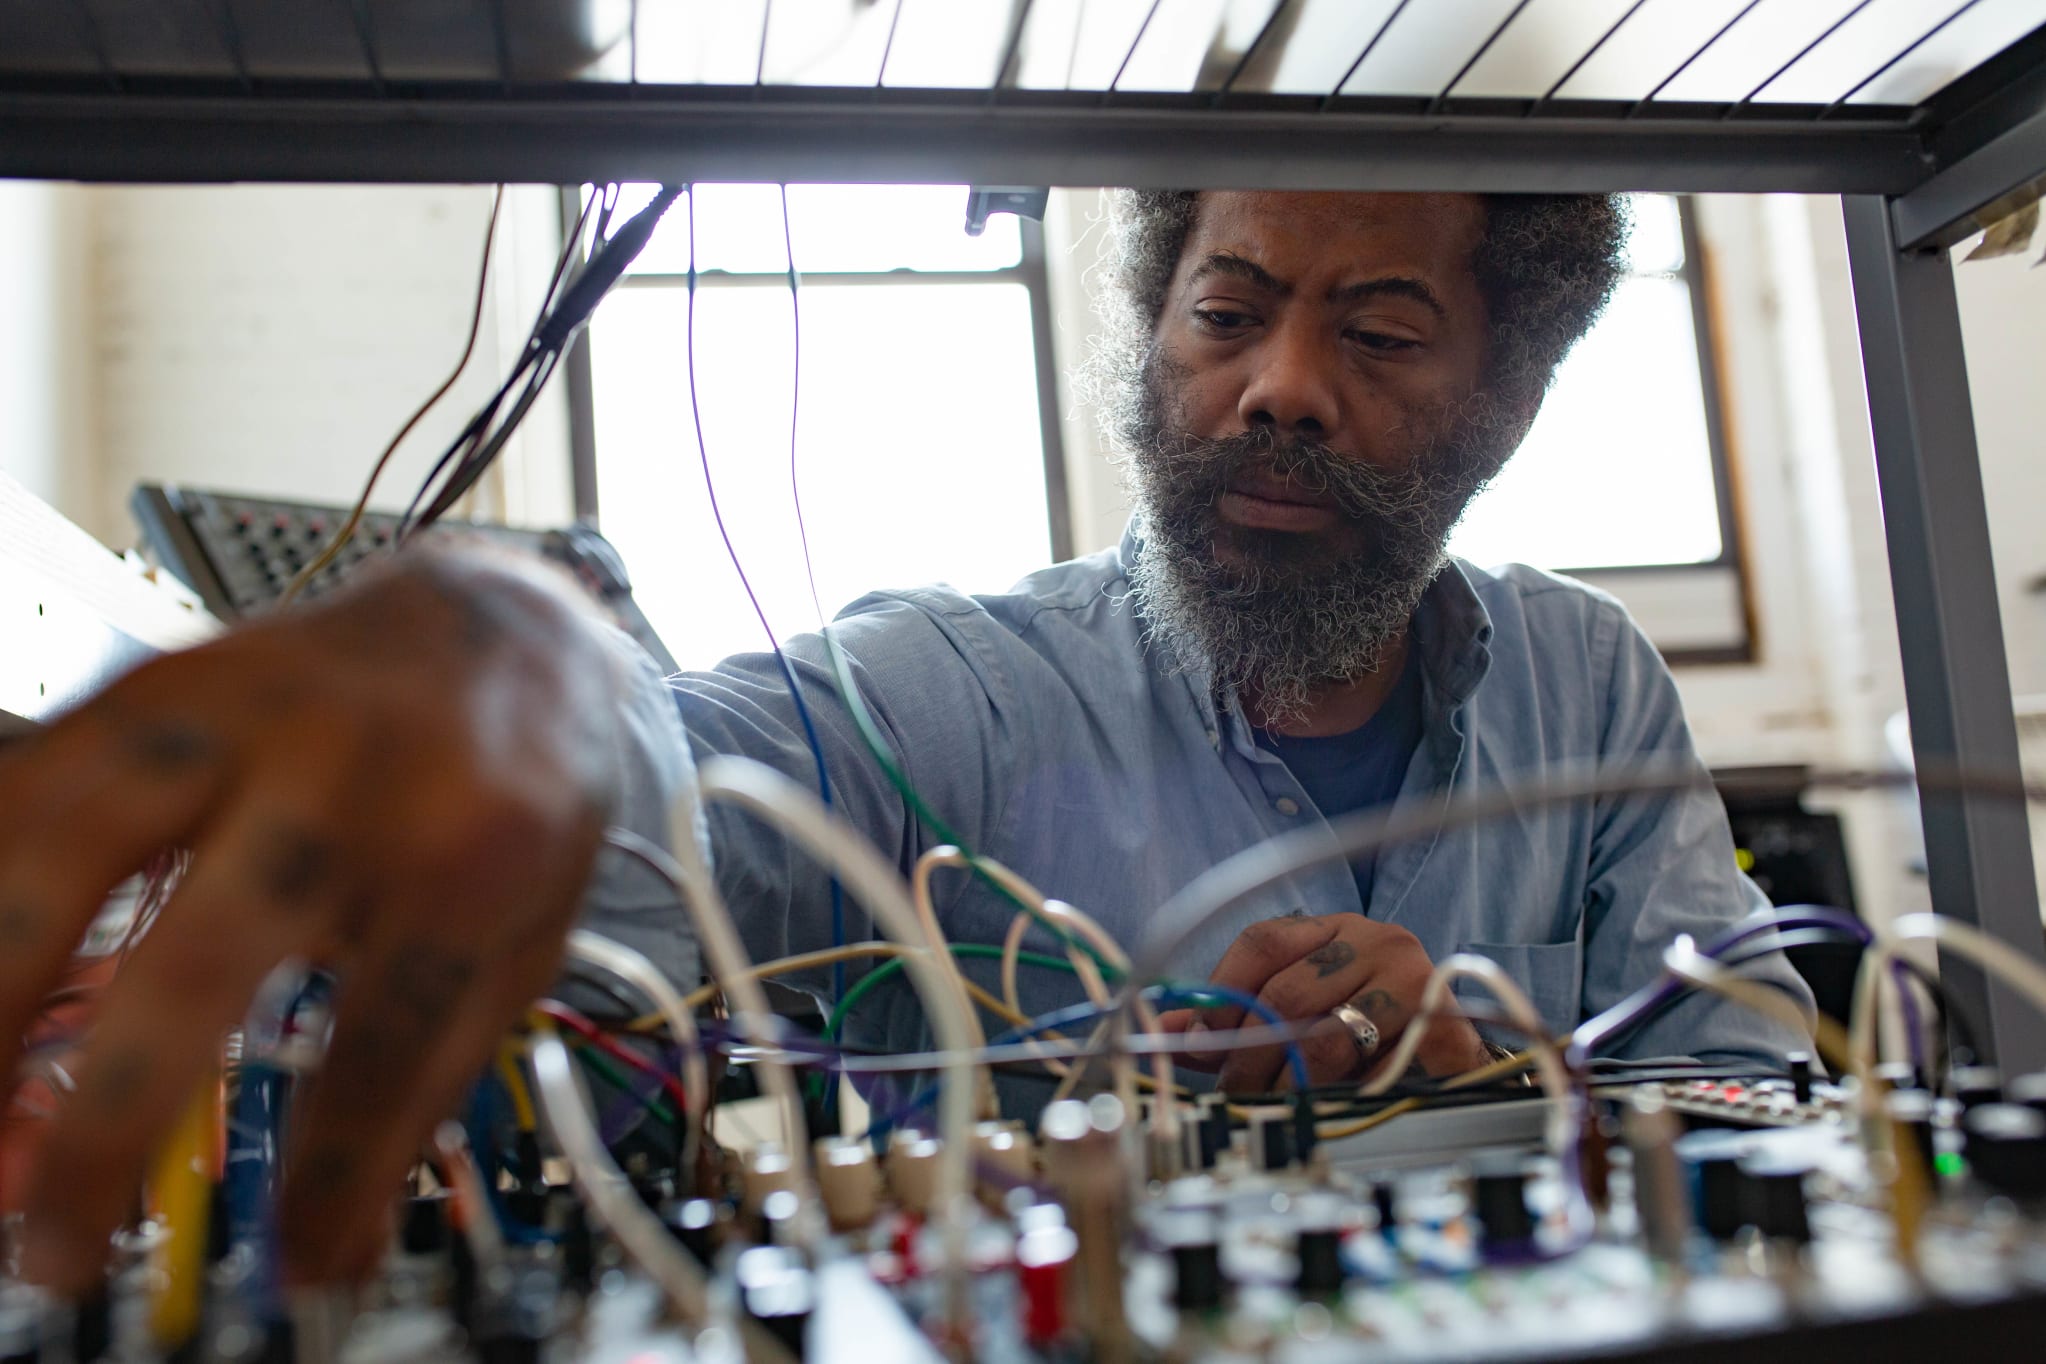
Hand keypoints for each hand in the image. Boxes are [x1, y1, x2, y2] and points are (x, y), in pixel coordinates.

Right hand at [0, 546, 623, 1290]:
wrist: (506, 625)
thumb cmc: (518, 797)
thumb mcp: (526, 934)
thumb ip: (427, 1081)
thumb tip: (330, 1249)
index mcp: (474, 845)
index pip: (384, 1041)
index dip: (332, 1174)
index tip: (295, 1272)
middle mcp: (352, 771)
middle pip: (202, 952)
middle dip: (107, 1118)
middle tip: (53, 1244)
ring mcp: (241, 713)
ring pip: (59, 851)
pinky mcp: (156, 682)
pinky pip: (28, 788)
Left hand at [1156, 912, 1485, 1092]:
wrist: (1455, 1051)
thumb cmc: (1372, 1027)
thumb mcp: (1304, 1011)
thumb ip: (1238, 1018)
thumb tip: (1165, 1029)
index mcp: (1334, 927)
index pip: (1263, 941)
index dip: (1223, 991)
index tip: (1200, 1036)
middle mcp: (1376, 939)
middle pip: (1287, 991)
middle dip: (1247, 1050)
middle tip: (1232, 1088)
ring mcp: (1412, 978)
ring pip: (1324, 1034)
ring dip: (1285, 1078)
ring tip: (1270, 1100)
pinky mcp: (1442, 1022)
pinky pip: (1372, 1063)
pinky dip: (1339, 1091)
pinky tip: (1326, 1101)